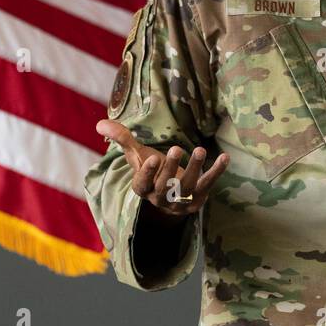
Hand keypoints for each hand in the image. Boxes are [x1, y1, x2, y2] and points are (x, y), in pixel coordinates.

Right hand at [96, 119, 228, 222]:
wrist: (170, 194)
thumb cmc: (152, 169)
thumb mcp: (137, 154)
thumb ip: (122, 138)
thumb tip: (100, 123)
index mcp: (143, 189)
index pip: (142, 184)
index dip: (147, 173)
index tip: (152, 159)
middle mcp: (160, 198)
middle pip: (165, 187)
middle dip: (170, 169)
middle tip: (176, 148)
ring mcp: (180, 201)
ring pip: (187, 188)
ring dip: (194, 168)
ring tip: (200, 150)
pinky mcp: (198, 200)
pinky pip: (208, 185)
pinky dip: (216, 172)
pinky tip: (224, 157)